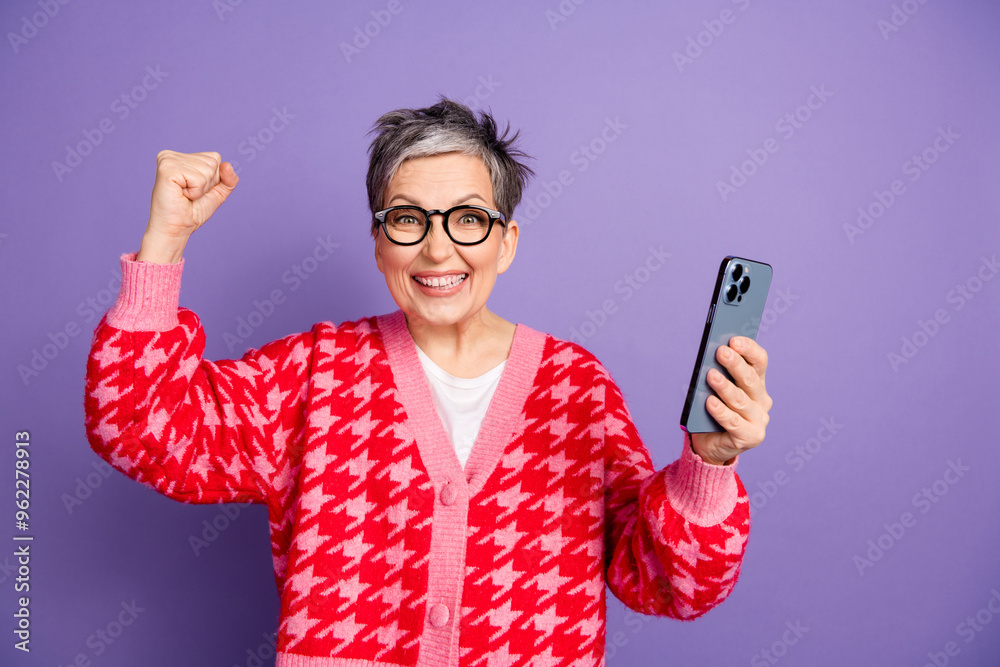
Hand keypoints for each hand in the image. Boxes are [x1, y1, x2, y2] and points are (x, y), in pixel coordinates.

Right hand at [138, 150, 238, 262]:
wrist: (177, 228)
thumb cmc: (193, 211)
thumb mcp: (217, 192)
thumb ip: (228, 178)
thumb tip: (227, 165)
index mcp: (181, 156)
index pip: (215, 157)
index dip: (213, 179)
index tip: (195, 190)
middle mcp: (171, 155)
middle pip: (213, 161)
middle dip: (208, 184)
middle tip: (189, 194)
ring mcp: (167, 160)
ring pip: (208, 169)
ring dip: (201, 189)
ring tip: (185, 195)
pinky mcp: (166, 169)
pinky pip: (199, 178)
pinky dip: (195, 192)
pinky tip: (181, 195)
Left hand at [690, 336, 771, 465]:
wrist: (710, 445)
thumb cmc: (711, 411)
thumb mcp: (715, 389)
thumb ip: (717, 374)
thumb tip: (709, 358)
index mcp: (757, 383)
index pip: (759, 362)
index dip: (748, 349)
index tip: (733, 339)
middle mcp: (762, 401)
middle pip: (750, 379)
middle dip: (735, 364)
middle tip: (720, 351)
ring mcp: (759, 420)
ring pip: (741, 400)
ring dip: (725, 386)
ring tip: (710, 375)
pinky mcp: (750, 438)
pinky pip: (734, 423)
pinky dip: (721, 412)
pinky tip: (709, 402)